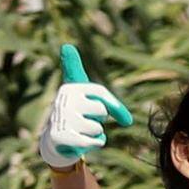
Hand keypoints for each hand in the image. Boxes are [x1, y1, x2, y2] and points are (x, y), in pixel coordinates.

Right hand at [40, 43, 136, 165]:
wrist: (59, 138)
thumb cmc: (82, 115)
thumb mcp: (95, 103)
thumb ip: (114, 105)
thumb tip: (129, 122)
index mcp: (72, 87)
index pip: (84, 80)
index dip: (72, 61)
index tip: (66, 46)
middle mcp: (64, 99)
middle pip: (102, 109)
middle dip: (100, 117)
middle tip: (87, 117)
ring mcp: (62, 118)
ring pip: (97, 127)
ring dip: (96, 131)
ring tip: (81, 128)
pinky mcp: (63, 136)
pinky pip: (95, 141)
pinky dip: (95, 142)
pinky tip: (82, 140)